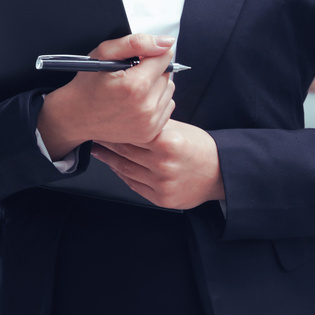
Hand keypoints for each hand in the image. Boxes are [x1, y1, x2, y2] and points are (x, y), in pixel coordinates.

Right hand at [36, 33, 176, 157]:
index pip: (164, 58)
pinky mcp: (151, 133)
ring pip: (169, 91)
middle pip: (166, 75)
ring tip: (133, 90)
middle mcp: (145, 106)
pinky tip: (137, 102)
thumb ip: (137, 43)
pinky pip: (167, 107)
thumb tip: (166, 43)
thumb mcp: (104, 54)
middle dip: (152, 70)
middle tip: (130, 75)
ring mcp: (149, 122)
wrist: (75, 116)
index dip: (150, 54)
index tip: (138, 59)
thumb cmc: (87, 85)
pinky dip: (156, 102)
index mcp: (135, 85)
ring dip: (155, 86)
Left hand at [92, 120, 224, 209]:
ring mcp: (161, 184)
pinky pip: (133, 184)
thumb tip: (126, 116)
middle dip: (105, 142)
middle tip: (93, 133)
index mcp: (168, 142)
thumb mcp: (179, 129)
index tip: (99, 121)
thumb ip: (153, 125)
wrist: (221, 174)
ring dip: (108, 158)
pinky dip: (121, 174)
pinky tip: (114, 165)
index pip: (131, 132)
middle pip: (124, 150)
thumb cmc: (200, 148)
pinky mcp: (161, 198)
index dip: (113, 127)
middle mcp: (163, 164)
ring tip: (97, 149)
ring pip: (124, 169)